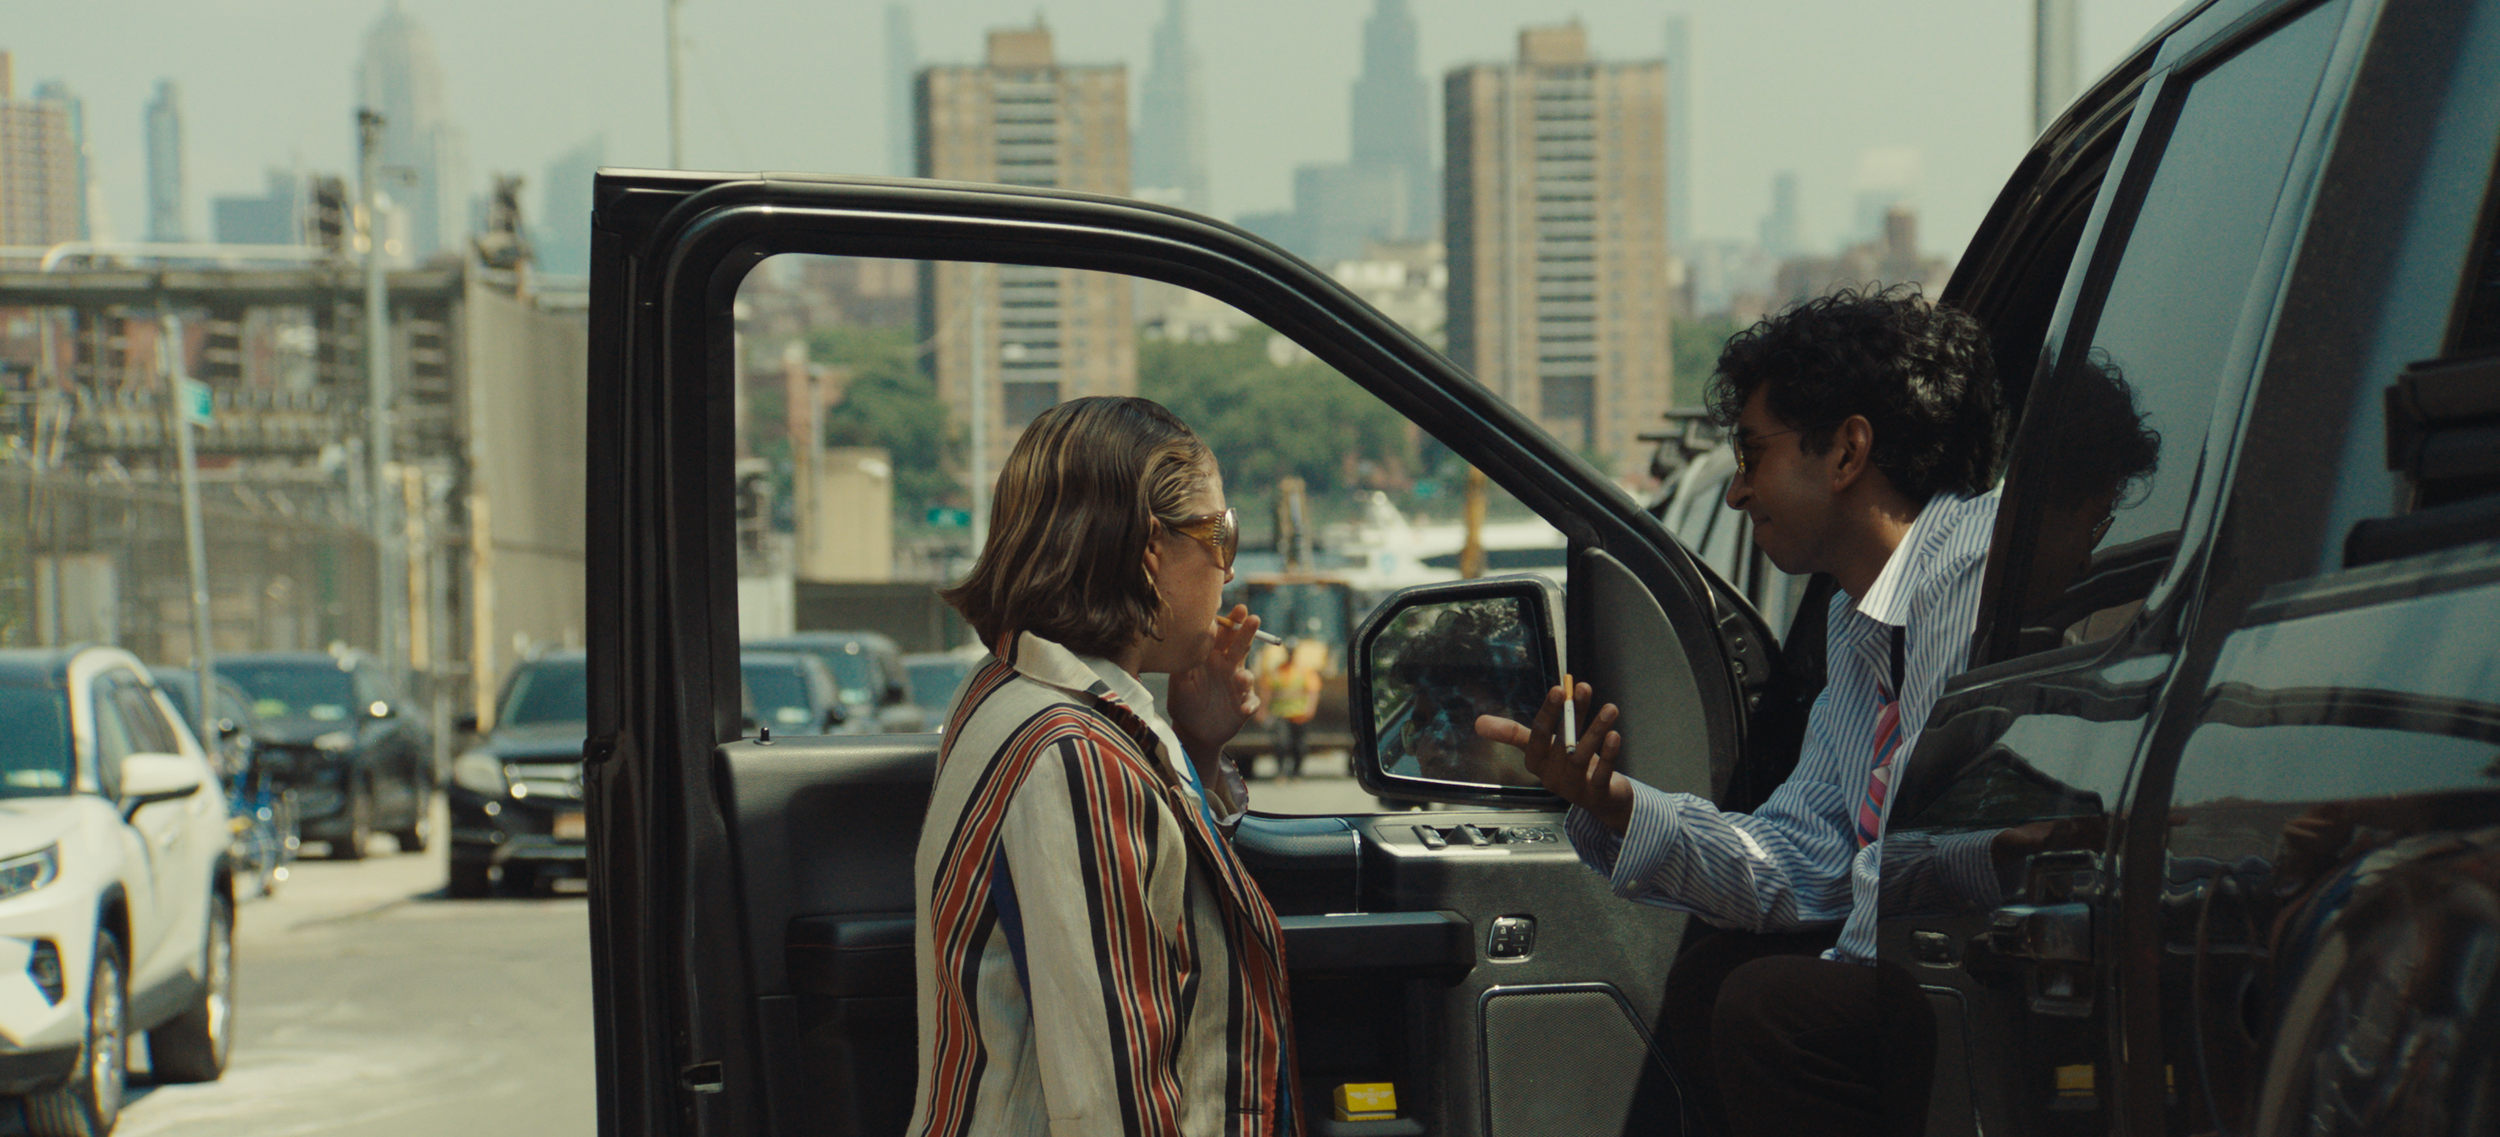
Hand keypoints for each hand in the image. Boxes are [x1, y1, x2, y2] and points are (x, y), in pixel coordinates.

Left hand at [1169, 604, 1260, 755]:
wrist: (1193, 732)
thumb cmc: (1184, 702)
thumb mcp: (1179, 681)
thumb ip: (1183, 663)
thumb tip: (1185, 643)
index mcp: (1211, 658)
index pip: (1222, 635)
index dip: (1228, 622)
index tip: (1235, 609)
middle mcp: (1227, 668)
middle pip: (1239, 646)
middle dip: (1246, 632)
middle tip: (1252, 618)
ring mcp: (1238, 686)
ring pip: (1247, 674)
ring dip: (1245, 676)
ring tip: (1241, 678)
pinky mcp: (1244, 705)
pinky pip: (1251, 702)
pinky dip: (1249, 704)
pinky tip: (1244, 709)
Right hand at [1475, 682, 1630, 832]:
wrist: (1601, 799)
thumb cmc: (1571, 765)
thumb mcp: (1547, 746)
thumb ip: (1524, 729)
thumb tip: (1479, 722)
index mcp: (1537, 761)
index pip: (1537, 734)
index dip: (1548, 711)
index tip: (1559, 689)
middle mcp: (1551, 776)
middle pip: (1561, 742)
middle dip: (1572, 715)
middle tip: (1582, 688)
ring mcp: (1573, 788)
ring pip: (1582, 756)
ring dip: (1596, 730)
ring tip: (1610, 709)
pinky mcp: (1595, 795)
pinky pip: (1601, 773)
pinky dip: (1608, 754)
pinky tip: (1614, 735)